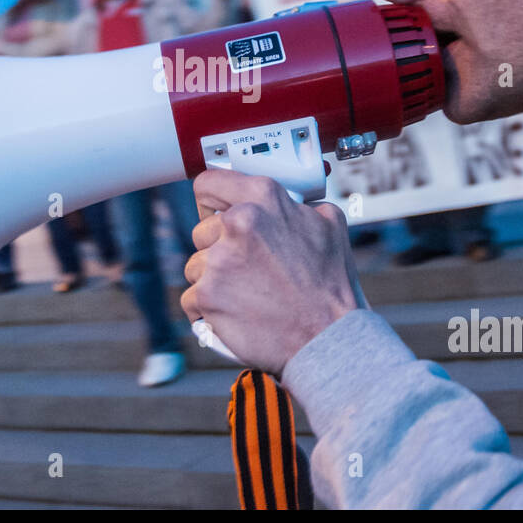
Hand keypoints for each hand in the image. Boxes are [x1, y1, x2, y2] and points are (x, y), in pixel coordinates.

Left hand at [181, 168, 363, 374]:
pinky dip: (207, 311)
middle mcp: (237, 224)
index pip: (209, 183)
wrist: (327, 339)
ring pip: (195, 266)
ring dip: (212, 281)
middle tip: (246, 270)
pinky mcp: (207, 295)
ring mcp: (218, 260)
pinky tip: (234, 315)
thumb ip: (298, 205)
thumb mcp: (329, 224)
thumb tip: (286, 201)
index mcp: (264, 198)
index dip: (211, 202)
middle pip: (201, 231)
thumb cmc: (331, 287)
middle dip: (218, 249)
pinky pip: (191, 299)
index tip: (214, 215)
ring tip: (246, 296)